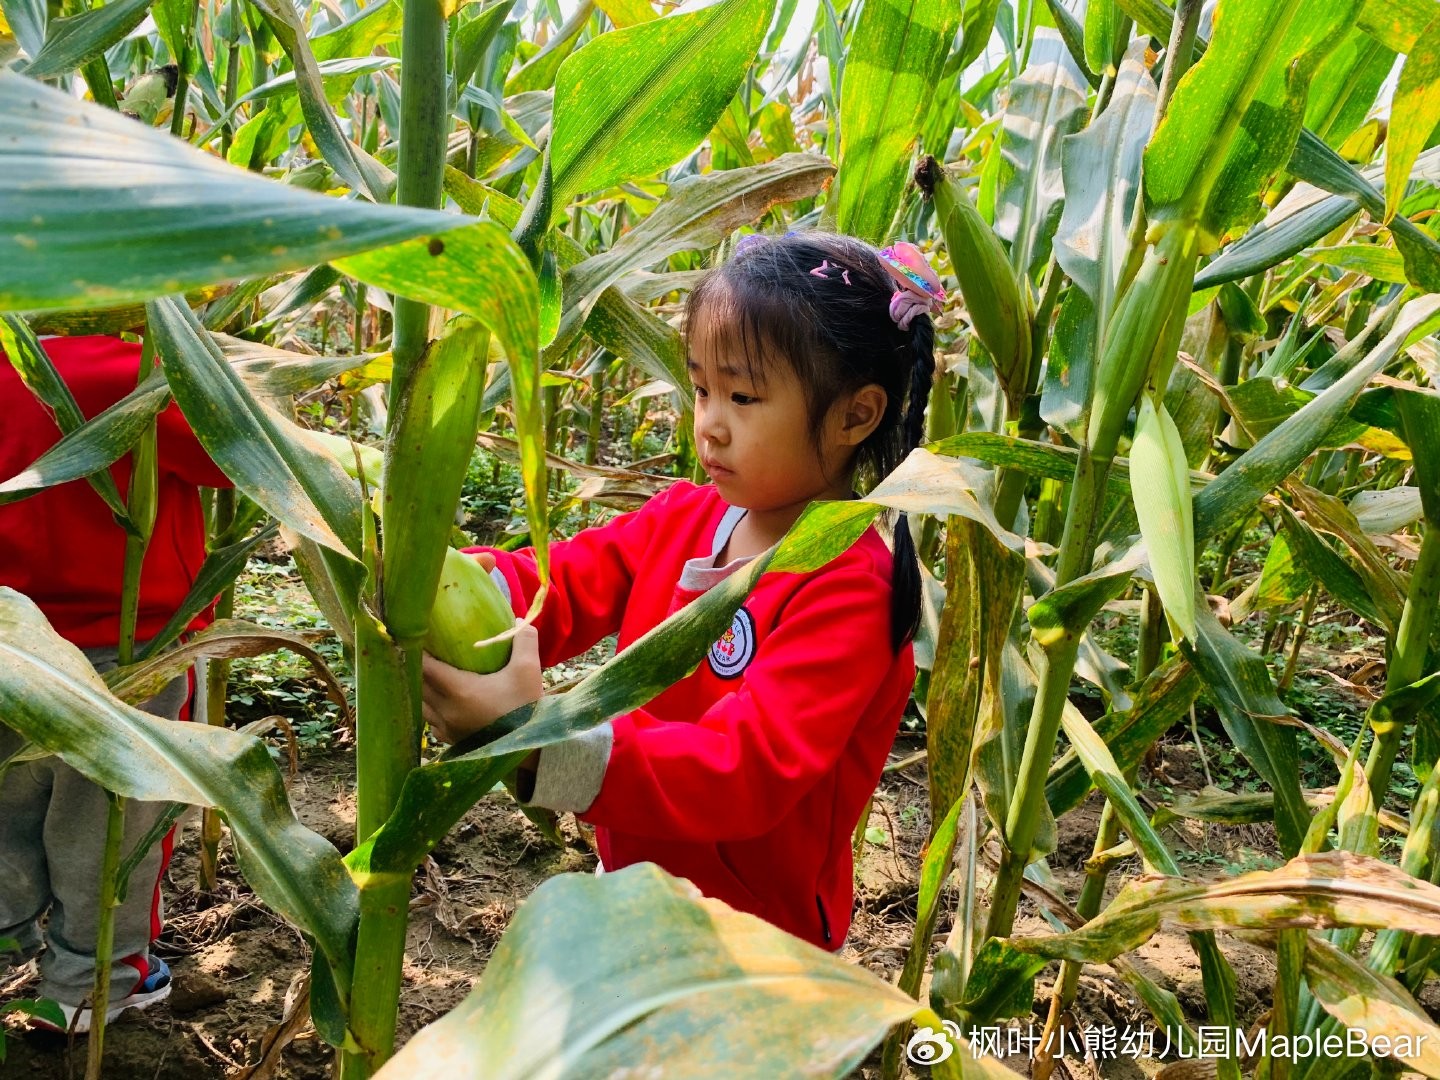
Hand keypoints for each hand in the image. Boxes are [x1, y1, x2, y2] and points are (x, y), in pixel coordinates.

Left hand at [421, 618, 541, 744]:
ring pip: (421, 705)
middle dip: (417, 668)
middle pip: (419, 685)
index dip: (418, 652)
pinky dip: (431, 709)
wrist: (530, 748)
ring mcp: (447, 728)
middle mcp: (446, 710)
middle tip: (421, 651)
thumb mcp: (529, 671)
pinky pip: (431, 721)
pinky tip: (441, 702)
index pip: (424, 667)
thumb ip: (524, 641)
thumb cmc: (526, 708)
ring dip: (422, 689)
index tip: (418, 638)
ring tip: (428, 676)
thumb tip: (518, 620)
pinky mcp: (453, 740)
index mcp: (459, 690)